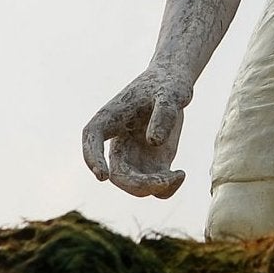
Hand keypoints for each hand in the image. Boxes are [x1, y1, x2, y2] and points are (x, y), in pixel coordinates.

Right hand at [81, 66, 192, 197]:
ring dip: (153, 188)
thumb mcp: (171, 93)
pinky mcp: (153, 163)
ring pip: (134, 184)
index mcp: (112, 118)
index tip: (102, 176)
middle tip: (165, 180)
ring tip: (179, 175)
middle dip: (137, 184)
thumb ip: (164, 114)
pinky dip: (166, 188)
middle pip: (117, 172)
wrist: (175, 84)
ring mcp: (135, 155)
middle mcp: (120, 141)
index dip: (92, 158)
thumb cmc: (168, 84)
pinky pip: (153, 186)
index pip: (92, 139)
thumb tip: (153, 141)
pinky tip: (181, 174)